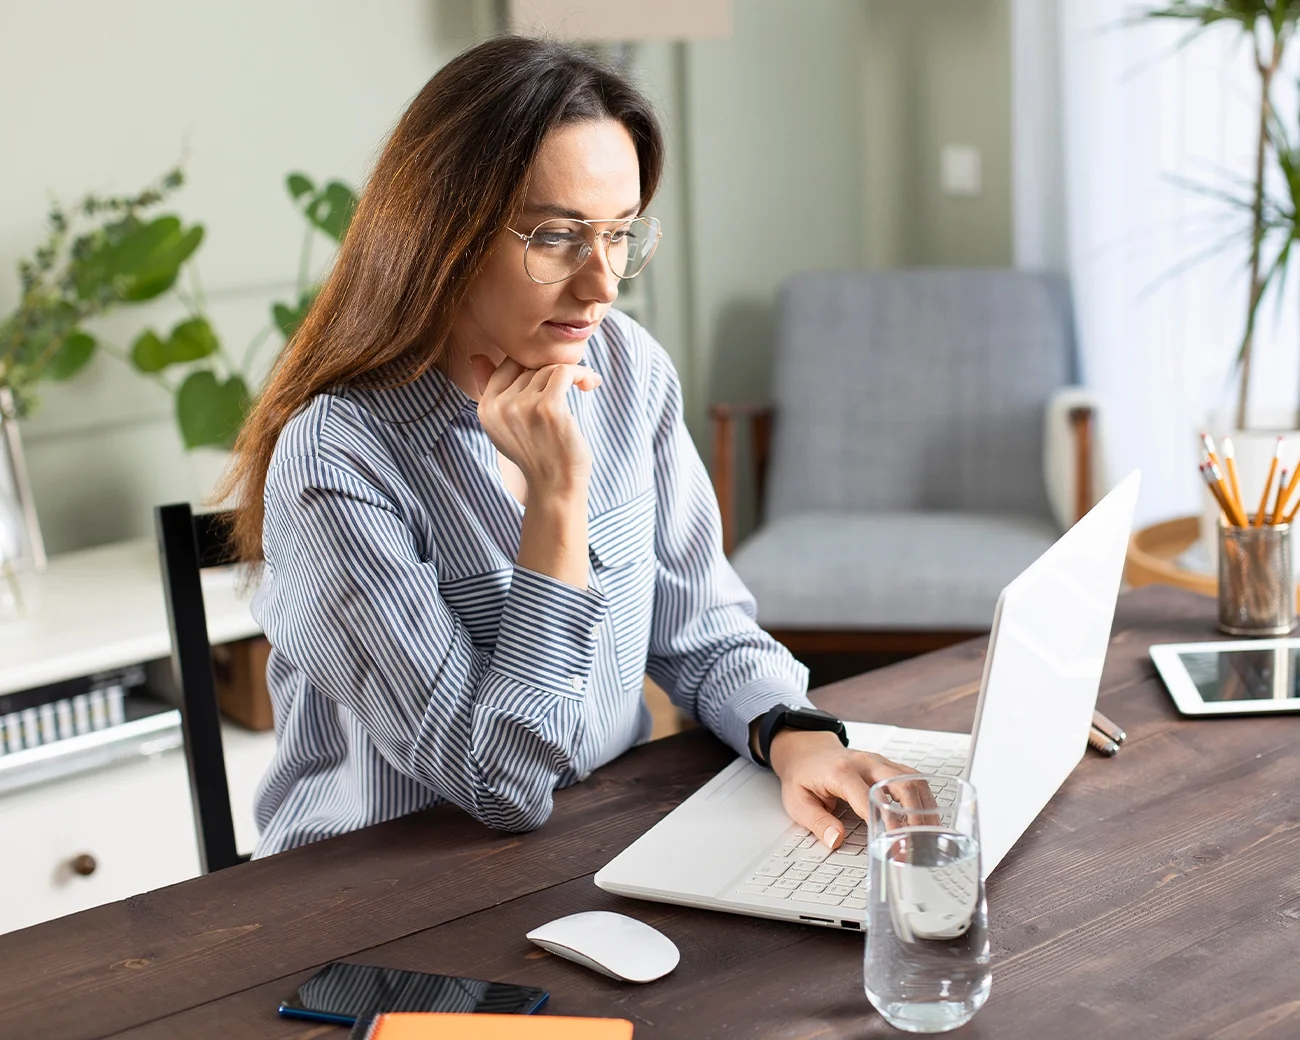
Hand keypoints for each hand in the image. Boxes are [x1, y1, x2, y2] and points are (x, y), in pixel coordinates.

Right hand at [470, 355, 602, 498]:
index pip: (506, 364)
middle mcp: (500, 406)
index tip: (553, 374)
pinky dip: (580, 373)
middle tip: (578, 376)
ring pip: (548, 368)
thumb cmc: (537, 454)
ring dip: (573, 371)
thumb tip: (476, 355)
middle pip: (529, 365)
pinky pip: (564, 372)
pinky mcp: (548, 408)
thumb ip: (490, 390)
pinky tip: (590, 383)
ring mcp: (523, 407)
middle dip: (555, 367)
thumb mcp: (506, 425)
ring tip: (587, 382)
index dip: (533, 364)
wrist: (556, 487)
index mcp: (486, 408)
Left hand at [768, 730, 937, 849]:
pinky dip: (923, 796)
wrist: (806, 750)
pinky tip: (927, 816)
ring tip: (930, 834)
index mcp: (841, 772)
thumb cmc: (803, 776)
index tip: (894, 843)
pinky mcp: (886, 764)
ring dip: (925, 806)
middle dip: (914, 815)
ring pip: (913, 779)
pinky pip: (912, 777)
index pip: (869, 797)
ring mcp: (878, 761)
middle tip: (918, 842)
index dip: (885, 821)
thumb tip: (836, 840)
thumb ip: (818, 822)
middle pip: (900, 784)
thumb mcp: (798, 802)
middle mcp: (864, 762)